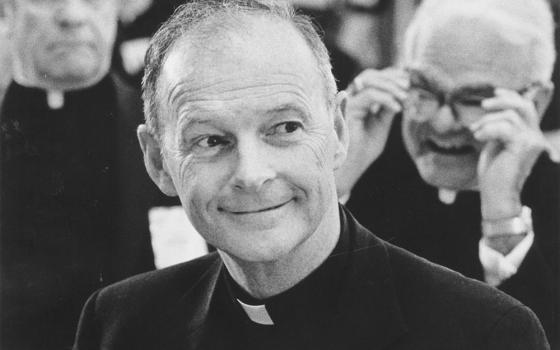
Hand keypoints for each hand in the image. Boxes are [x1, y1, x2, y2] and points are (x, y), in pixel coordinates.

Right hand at [335, 68, 408, 198]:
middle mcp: (349, 99)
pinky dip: (386, 99)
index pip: (372, 79)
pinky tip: (397, 109)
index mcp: (357, 101)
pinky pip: (369, 95)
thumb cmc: (362, 150)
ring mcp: (347, 103)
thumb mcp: (381, 125)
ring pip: (368, 81)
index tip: (408, 81)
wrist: (350, 168)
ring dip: (390, 86)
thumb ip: (387, 109)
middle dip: (391, 77)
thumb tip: (403, 93)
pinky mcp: (348, 110)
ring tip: (404, 97)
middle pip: (370, 75)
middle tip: (407, 85)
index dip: (390, 76)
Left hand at [471, 88, 548, 221]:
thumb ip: (499, 129)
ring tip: (476, 132)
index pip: (526, 108)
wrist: (498, 196)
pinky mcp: (523, 146)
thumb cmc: (494, 174)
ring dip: (488, 121)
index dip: (511, 96)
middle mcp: (535, 137)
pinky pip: (505, 127)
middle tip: (483, 106)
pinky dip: (488, 129)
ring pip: (510, 116)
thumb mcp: (496, 146)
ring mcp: (531, 142)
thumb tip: (491, 111)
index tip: (495, 92)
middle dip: (502, 101)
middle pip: (523, 106)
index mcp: (530, 135)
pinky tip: (478, 137)